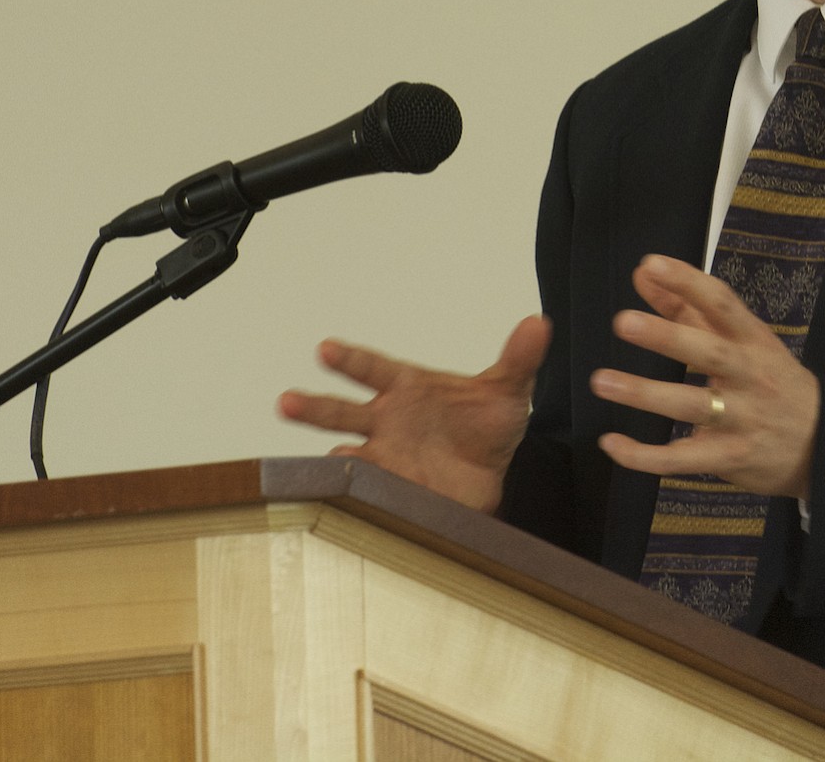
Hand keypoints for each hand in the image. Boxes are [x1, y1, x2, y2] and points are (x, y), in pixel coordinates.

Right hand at [277, 314, 550, 513]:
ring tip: (318, 465)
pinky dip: (360, 495)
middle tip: (286, 401)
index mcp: (407, 387)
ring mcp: (386, 457)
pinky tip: (349, 499)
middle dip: (314, 406)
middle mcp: (387, 421)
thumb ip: (519, 359)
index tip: (326, 350)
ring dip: (332, 460)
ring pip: (347, 456)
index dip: (350, 360)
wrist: (494, 473)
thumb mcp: (508, 390)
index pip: (373, 368)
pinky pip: (371, 493)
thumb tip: (538, 325)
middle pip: (342, 411)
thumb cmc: (487, 423)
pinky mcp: (394, 490)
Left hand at [591, 255, 819, 499]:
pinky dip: (645, 455)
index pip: (723, 304)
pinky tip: (612, 443)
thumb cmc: (773, 383)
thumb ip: (689, 308)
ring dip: (646, 393)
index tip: (651, 264)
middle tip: (623, 322)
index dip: (688, 282)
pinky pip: (682, 458)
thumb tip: (644, 274)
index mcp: (754, 341)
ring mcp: (742, 419)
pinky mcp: (729, 457)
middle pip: (710, 353)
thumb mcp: (744, 342)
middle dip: (667, 336)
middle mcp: (750, 376)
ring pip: (692, 405)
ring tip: (602, 380)